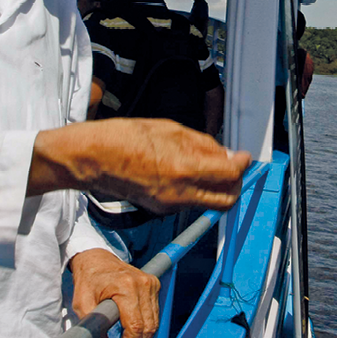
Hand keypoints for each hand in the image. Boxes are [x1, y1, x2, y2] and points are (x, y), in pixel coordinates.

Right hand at [28, 117, 250, 213]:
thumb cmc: (122, 137)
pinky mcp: (160, 209)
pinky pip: (190, 202)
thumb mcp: (166, 128)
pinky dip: (196, 188)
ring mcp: (170, 205)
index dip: (242, 163)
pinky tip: (185, 170)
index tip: (244, 156)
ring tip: (205, 162)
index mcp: (183, 169)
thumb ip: (200, 142)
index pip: (229, 173)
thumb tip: (225, 153)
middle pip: (226, 199)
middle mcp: (180, 193)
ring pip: (209, 201)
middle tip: (232, 164)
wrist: (91, 159)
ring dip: (216, 185)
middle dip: (235, 182)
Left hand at [68, 249, 158, 337]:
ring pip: (153, 323)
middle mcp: (142, 284)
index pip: (136, 326)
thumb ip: (92, 328)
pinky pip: (153, 314)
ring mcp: (150, 283)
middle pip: (148, 327)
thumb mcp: (82, 303)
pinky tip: (130, 337)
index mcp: (125, 286)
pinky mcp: (153, 284)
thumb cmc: (88, 278)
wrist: (95, 257)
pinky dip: (145, 329)